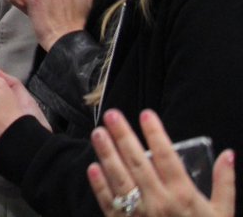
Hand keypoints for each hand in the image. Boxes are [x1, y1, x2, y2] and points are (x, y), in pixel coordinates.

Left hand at [88, 109, 233, 216]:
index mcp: (184, 196)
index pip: (167, 158)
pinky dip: (99, 186)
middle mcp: (159, 202)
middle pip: (138, 164)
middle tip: (111, 114)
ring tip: (97, 133)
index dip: (156, 134)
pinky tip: (91, 168)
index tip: (146, 113)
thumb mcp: (223, 214)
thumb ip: (224, 183)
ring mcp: (140, 215)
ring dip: (106, 155)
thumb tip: (228, 154)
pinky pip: (110, 204)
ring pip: (119, 180)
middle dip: (124, 137)